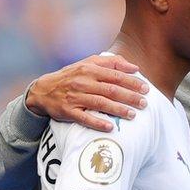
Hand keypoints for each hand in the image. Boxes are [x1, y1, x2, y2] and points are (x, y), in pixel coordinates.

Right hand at [25, 54, 149, 131]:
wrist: (43, 90)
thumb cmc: (72, 76)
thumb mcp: (89, 63)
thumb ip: (112, 63)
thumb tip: (134, 67)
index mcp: (90, 69)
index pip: (116, 75)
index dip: (132, 82)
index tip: (146, 88)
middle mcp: (83, 82)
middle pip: (111, 90)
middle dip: (129, 96)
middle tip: (144, 103)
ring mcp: (75, 97)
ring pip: (100, 103)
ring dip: (118, 109)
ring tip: (133, 114)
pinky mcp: (68, 111)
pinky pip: (85, 118)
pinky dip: (98, 123)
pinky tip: (110, 127)